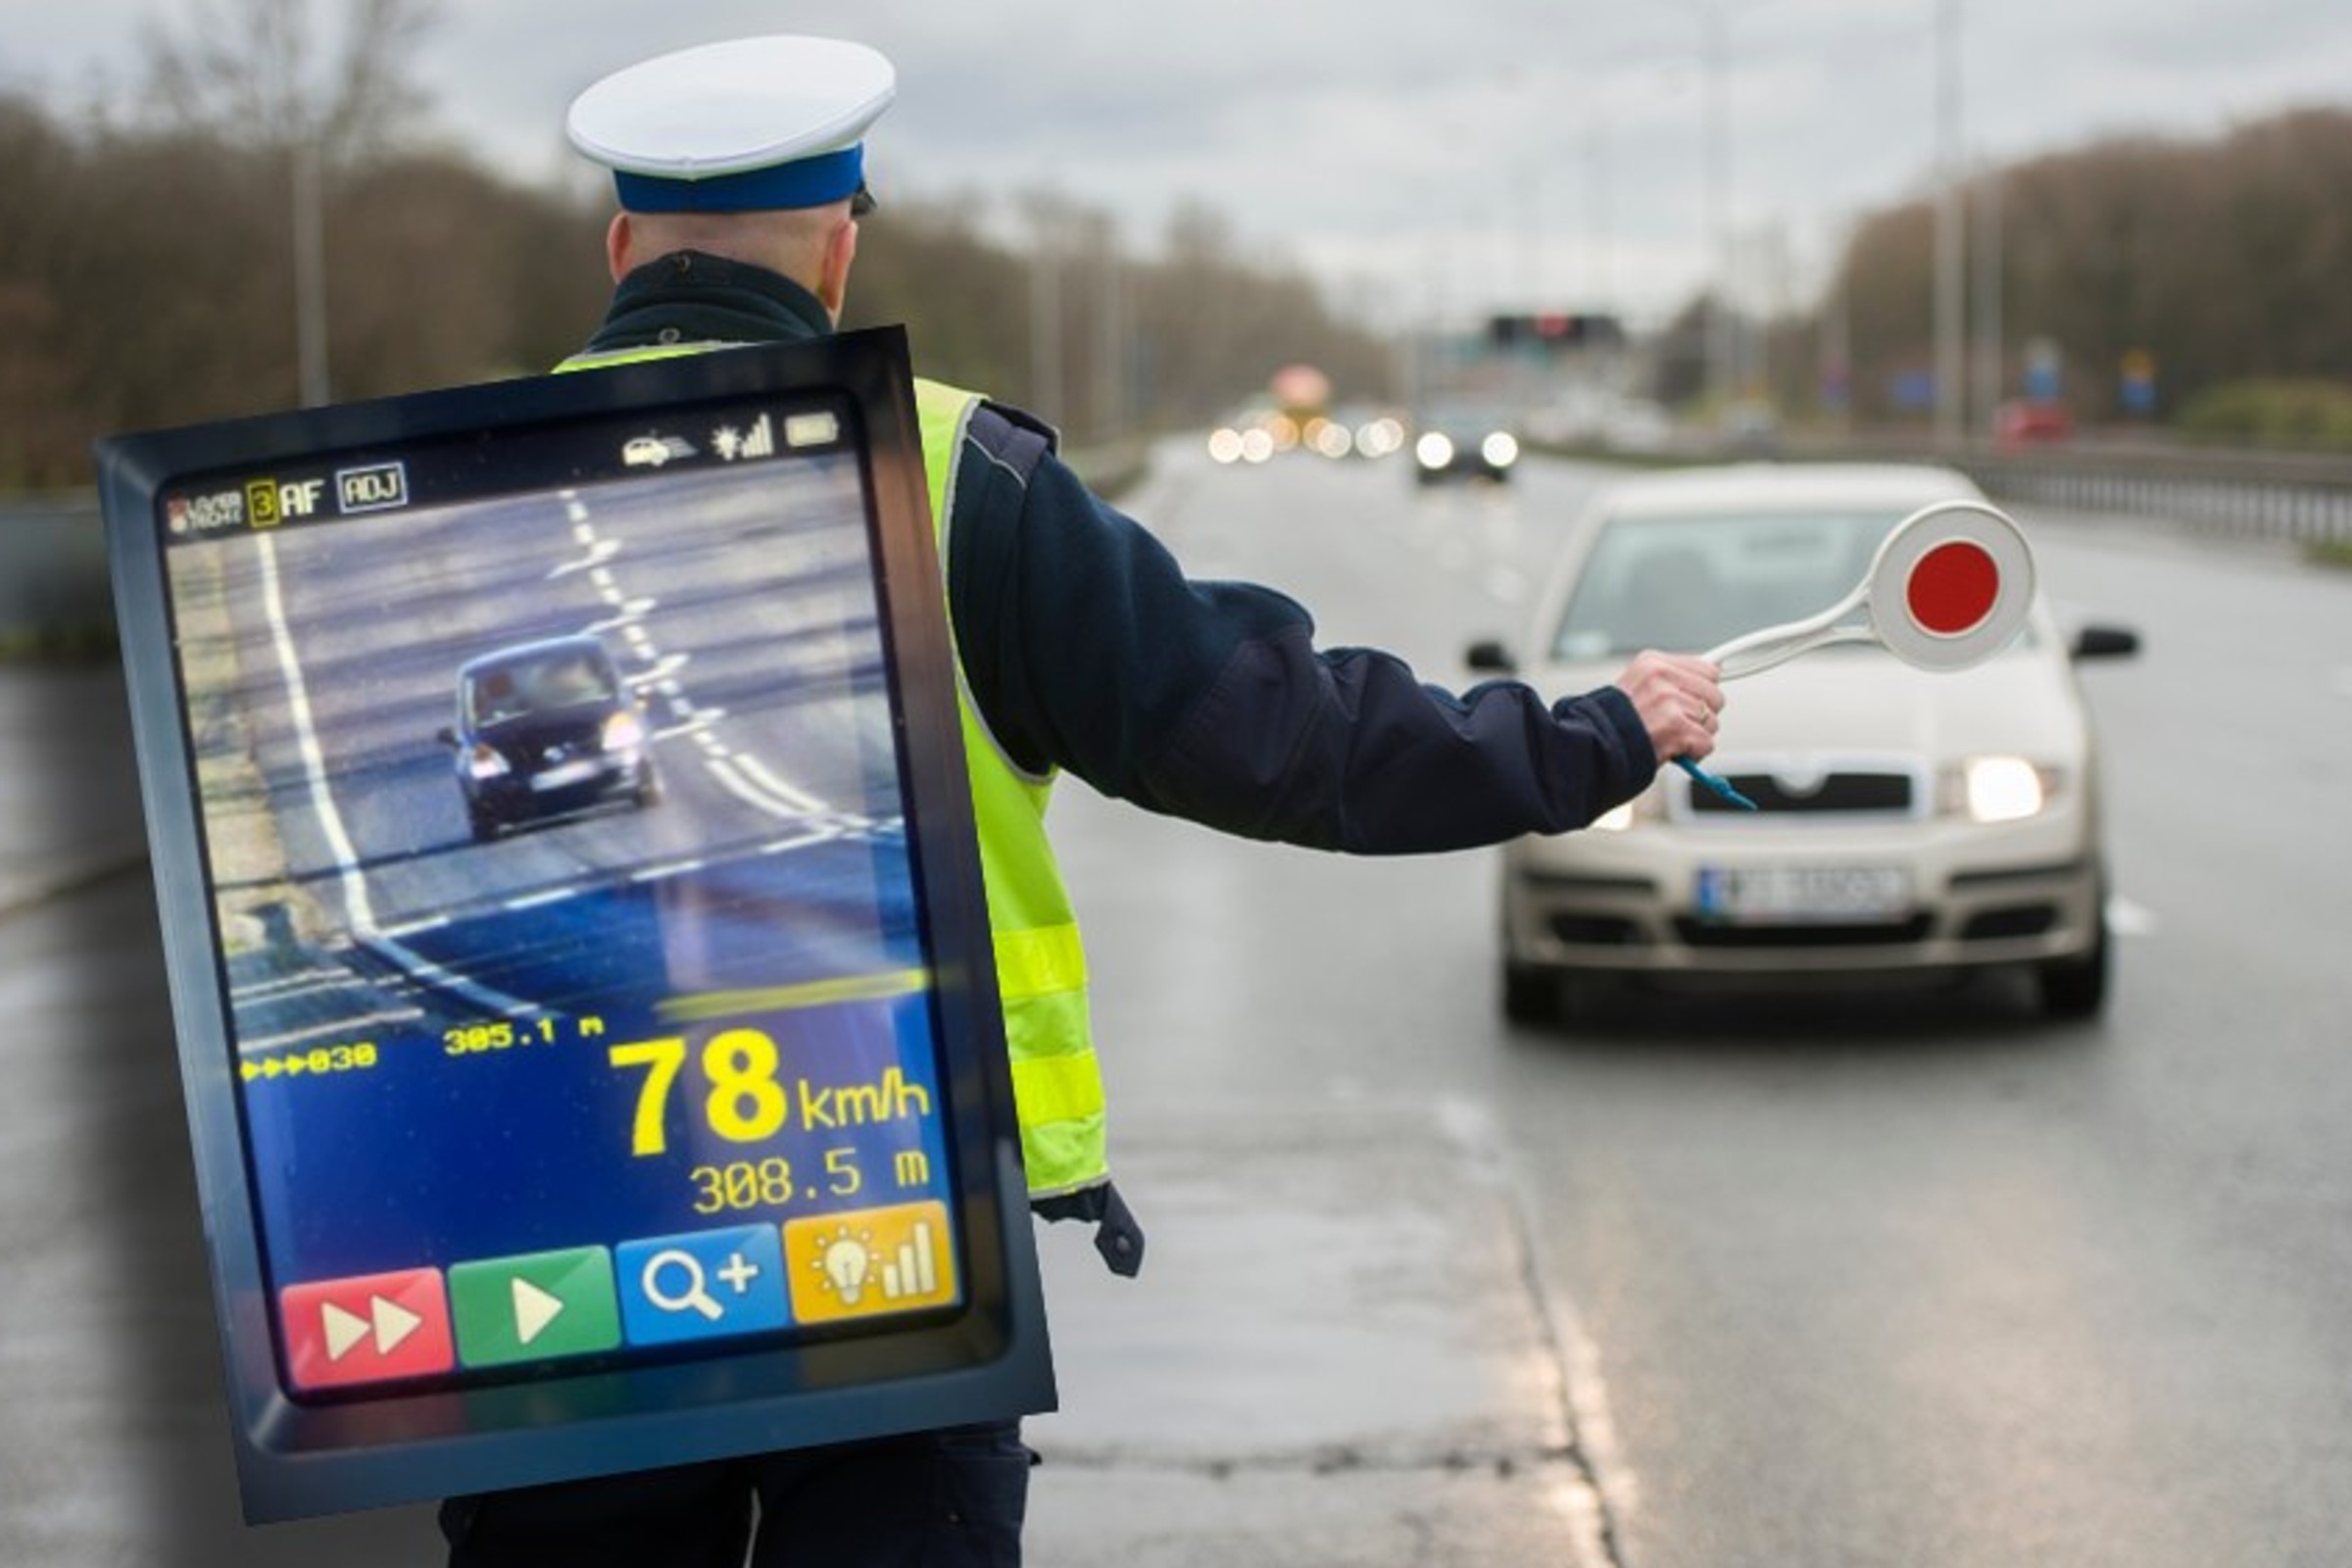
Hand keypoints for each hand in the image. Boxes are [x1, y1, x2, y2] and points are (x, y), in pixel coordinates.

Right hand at [1613, 649, 1724, 766]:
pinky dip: (1693, 754)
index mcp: (1653, 663)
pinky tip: (1673, 751)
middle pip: (1714, 696)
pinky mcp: (1676, 728)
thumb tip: (1708, 681)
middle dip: (1702, 715)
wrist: (1593, 747)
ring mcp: (1669, 702)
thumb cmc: (1613, 723)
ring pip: (1712, 722)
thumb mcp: (1636, 685)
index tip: (1694, 702)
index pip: (1708, 670)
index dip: (1701, 692)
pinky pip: (1706, 743)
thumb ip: (1670, 681)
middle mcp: (1662, 678)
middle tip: (1677, 724)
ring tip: (1669, 737)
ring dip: (1695, 736)